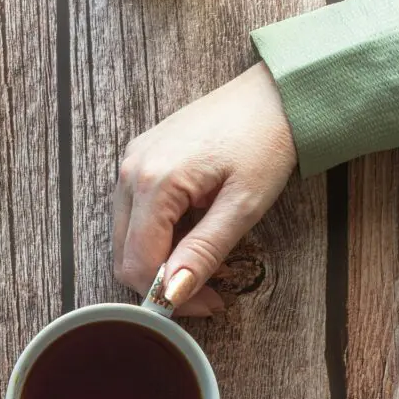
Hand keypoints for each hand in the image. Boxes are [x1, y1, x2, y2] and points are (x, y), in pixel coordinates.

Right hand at [113, 63, 297, 316]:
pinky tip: (194, 230)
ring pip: (127, 237)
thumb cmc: (266, 141)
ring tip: (207, 257)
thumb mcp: (243, 205)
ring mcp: (131, 162)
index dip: (169, 296)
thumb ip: (205, 251)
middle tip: (209, 289)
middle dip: (162, 282)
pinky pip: (135, 214)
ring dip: (161, 259)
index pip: (138, 264)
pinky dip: (160, 235)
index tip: (208, 304)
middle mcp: (131, 171)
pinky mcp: (140, 159)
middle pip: (125, 255)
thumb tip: (174, 293)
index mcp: (154, 181)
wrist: (274, 94)